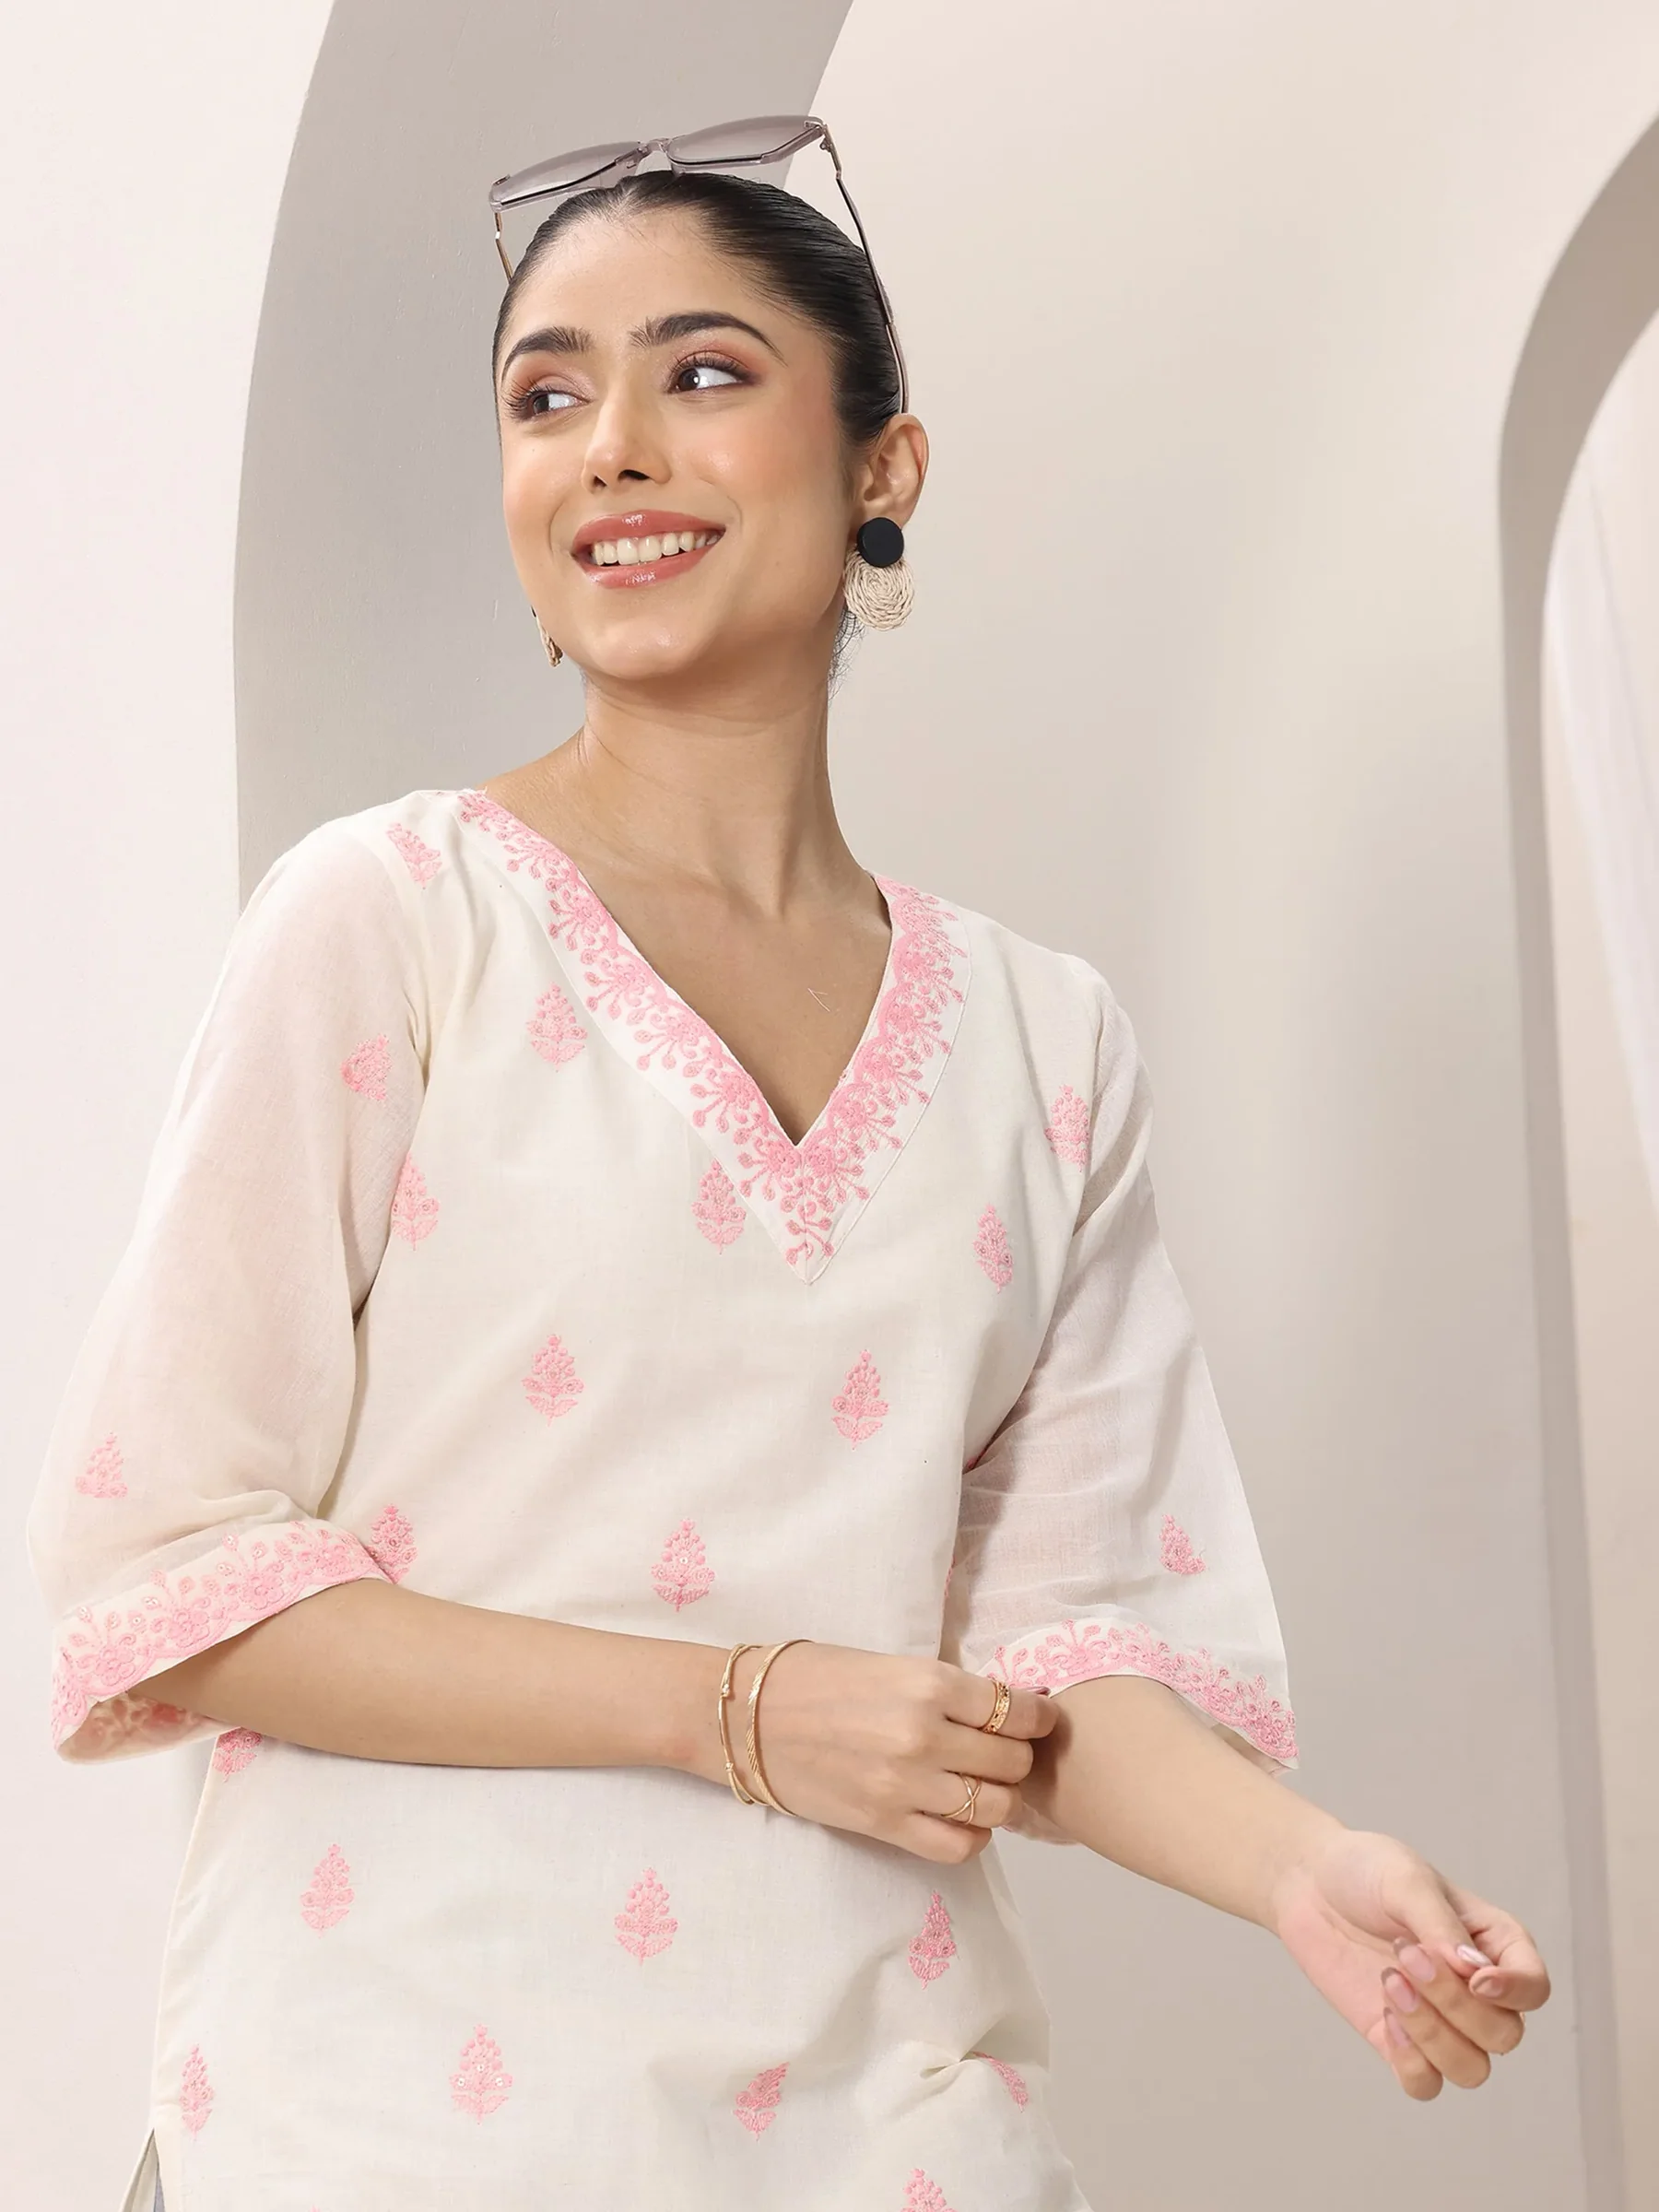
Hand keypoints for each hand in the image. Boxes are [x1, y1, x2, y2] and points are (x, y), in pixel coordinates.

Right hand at [729, 1642, 1056, 1863]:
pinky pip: (957, 1846)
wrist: (747, 1716)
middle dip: (1018, 1758)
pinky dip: (972, 1837)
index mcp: (928, 1682)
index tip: (1038, 1720)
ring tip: (984, 1788)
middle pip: (1013, 1761)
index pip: (1016, 1710)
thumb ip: (945, 1688)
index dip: (1037, 1718)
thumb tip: (1003, 1709)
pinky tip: (960, 1819)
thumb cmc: (817, 1677)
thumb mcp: (890, 1663)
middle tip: (1005, 1754)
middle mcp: (925, 1734)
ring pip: (995, 1807)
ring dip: (1000, 1800)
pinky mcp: (884, 1824)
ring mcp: (905, 1784)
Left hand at [1267, 1826, 1549, 2098]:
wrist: (1309, 1883)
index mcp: (1494, 1945)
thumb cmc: (1368, 1871)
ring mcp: (1441, 2022)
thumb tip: (1474, 1971)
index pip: (1534, 1988)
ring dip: (1432, 2034)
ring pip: (1473, 2070)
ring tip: (1390, 1982)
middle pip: (1504, 2035)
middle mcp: (1477, 1991)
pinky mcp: (1400, 2043)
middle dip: (1455, 2003)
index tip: (1474, 1978)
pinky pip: (1426, 2085)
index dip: (1515, 1993)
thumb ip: (1441, 1926)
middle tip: (1405, 1954)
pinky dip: (1411, 2061)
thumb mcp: (1407, 1880)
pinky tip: (1385, 2017)